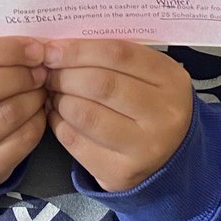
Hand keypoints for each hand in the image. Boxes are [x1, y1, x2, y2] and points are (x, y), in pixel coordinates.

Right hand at [0, 37, 47, 187]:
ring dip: (33, 96)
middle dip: (20, 73)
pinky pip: (22, 141)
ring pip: (6, 114)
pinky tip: (37, 111)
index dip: (6, 49)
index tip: (34, 48)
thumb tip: (33, 46)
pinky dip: (37, 121)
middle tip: (40, 69)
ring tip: (40, 88)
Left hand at [43, 40, 192, 192]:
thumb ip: (112, 57)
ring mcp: (144, 148)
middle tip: (49, 72)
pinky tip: (59, 115)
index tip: (53, 49)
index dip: (79, 50)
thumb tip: (59, 47)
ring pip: (84, 114)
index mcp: (170, 80)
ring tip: (55, 93)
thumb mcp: (147, 74)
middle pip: (99, 84)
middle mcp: (163, 115)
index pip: (118, 54)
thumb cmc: (149, 103)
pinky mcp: (121, 173)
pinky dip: (58, 123)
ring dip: (59, 99)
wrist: (170, 156)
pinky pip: (75, 142)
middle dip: (64, 75)